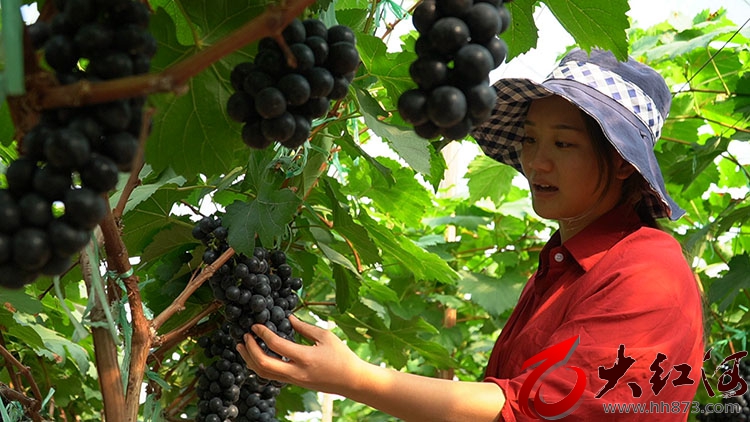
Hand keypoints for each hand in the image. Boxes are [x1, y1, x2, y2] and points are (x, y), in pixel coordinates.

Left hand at [236, 315, 365, 394]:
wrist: (351, 381)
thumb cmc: (341, 355)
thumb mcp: (325, 336)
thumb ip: (304, 327)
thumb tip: (287, 317)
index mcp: (305, 358)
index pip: (276, 345)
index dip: (262, 334)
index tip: (255, 325)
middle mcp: (296, 372)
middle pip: (263, 364)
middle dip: (249, 350)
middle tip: (245, 336)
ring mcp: (294, 380)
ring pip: (264, 374)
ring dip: (250, 360)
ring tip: (242, 347)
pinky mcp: (294, 383)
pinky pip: (271, 376)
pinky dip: (260, 366)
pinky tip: (257, 356)